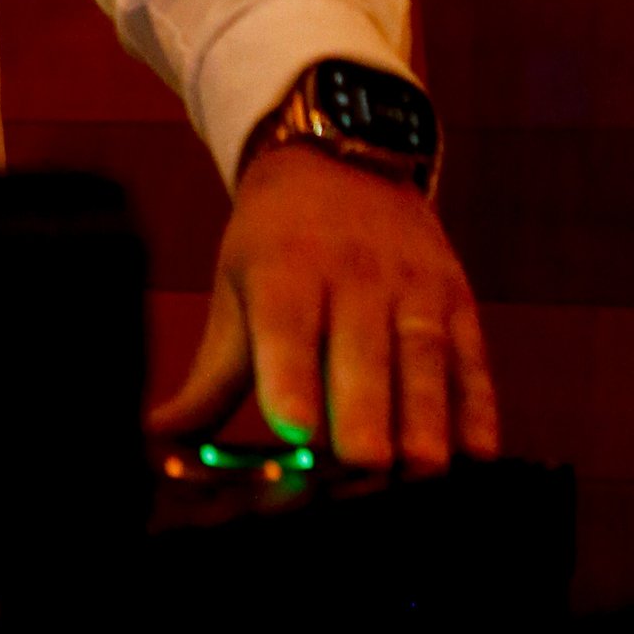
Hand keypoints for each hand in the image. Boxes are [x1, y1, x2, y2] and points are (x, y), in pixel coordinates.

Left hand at [150, 142, 499, 473]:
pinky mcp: (459, 301)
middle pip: (363, 353)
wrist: (342, 159)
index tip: (294, 427)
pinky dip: (476, 408)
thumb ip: (208, 379)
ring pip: (423, 358)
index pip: (288, 327)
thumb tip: (156, 441)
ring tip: (420, 474)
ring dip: (426, 420)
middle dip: (365, 415)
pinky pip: (472, 359)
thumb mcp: (236, 290)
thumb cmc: (277, 243)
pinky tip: (475, 454)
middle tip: (362, 471)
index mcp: (285, 269)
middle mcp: (354, 275)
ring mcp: (414, 287)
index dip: (292, 377)